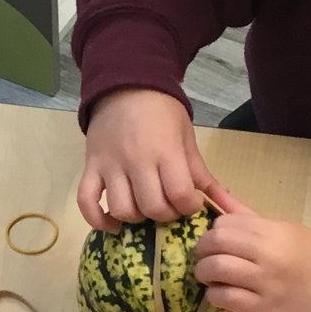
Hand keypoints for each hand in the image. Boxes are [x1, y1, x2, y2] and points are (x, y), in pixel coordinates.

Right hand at [78, 89, 222, 230]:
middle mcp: (136, 161)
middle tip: (169, 205)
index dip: (189, 206)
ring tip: (144, 207)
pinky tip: (113, 224)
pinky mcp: (90, 168)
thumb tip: (224, 202)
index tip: (190, 201)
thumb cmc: (162, 112)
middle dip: (166, 214)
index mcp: (165, 151)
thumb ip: (201, 173)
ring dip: (137, 217)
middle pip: (152, 207)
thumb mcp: (186, 137)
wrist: (125, 86)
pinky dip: (97, 220)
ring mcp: (110, 165)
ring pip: (122, 209)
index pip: (180, 194)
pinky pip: (86, 202)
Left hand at [194, 188, 310, 311]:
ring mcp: (266, 283)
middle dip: (202, 250)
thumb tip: (214, 195)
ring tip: (208, 276)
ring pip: (216, 269)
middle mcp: (269, 254)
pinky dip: (214, 294)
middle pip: (217, 242)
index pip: (226, 223)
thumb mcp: (284, 229)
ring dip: (203, 272)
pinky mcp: (262, 310)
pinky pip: (224, 297)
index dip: (213, 231)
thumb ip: (248, 216)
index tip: (214, 241)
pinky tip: (220, 293)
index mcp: (274, 231)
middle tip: (204, 258)